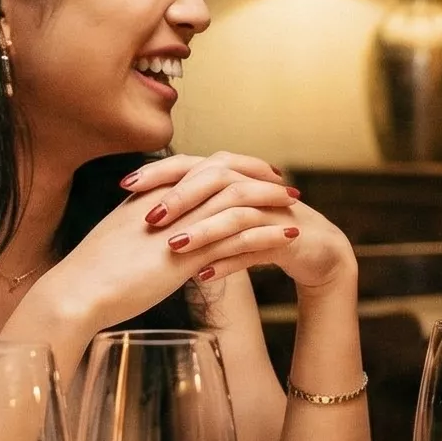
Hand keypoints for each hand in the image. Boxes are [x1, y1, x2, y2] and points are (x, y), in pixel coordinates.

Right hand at [25, 153, 291, 331]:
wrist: (75, 293)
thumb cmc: (92, 274)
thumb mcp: (121, 240)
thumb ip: (145, 228)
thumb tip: (166, 229)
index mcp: (150, 194)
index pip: (200, 166)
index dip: (232, 165)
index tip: (255, 172)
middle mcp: (167, 201)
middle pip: (223, 173)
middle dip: (257, 175)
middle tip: (283, 183)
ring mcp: (177, 226)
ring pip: (235, 201)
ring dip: (269, 201)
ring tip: (294, 206)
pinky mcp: (186, 255)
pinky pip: (237, 237)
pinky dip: (267, 233)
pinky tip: (288, 237)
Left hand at [125, 150, 355, 293]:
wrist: (315, 251)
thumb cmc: (260, 234)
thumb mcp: (220, 222)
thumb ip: (191, 212)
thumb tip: (142, 211)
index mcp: (231, 178)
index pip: (190, 164)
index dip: (159, 171)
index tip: (125, 184)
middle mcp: (251, 186)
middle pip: (214, 180)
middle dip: (180, 197)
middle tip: (150, 217)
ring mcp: (271, 210)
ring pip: (234, 213)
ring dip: (202, 230)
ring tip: (173, 247)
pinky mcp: (287, 237)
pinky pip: (256, 246)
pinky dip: (228, 262)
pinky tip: (203, 276)